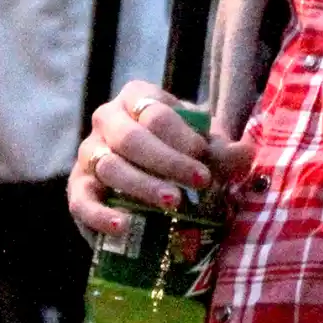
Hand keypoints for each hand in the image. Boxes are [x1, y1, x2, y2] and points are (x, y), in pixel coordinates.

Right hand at [68, 81, 252, 237]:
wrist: (154, 178)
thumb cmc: (183, 153)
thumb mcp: (206, 148)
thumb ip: (224, 151)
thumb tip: (245, 153)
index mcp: (138, 97)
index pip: (157, 114)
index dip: (182, 137)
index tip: (205, 158)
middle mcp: (107, 119)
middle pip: (131, 138)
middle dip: (168, 162)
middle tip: (200, 183)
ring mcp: (88, 153)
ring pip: (110, 167)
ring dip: (143, 186)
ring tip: (175, 204)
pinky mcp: (77, 188)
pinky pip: (82, 201)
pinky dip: (101, 215)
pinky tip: (124, 225)